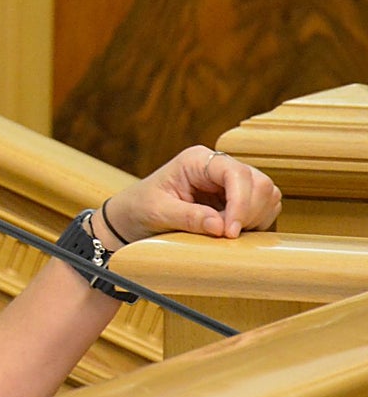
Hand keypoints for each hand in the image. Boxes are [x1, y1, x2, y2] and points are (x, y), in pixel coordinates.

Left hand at [101, 145, 281, 243]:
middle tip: (227, 236)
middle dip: (250, 212)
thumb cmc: (138, 208)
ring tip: (227, 235)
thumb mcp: (157, 213)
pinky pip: (263, 208)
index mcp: (197, 160)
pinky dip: (256, 223)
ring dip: (255, 218)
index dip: (241, 202)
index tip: (230, 231)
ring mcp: (228, 182)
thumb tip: (220, 226)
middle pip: (259, 183)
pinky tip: (232, 234)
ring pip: (266, 195)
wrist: (129, 218)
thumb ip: (188, 217)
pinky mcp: (235, 199)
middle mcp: (217, 167)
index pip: (235, 173)